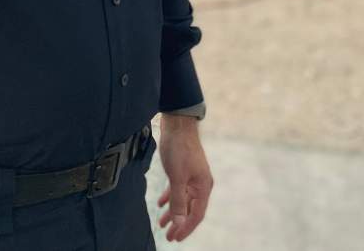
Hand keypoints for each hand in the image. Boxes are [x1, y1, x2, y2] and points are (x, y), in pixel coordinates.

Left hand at [156, 113, 212, 241]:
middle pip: (190, 209)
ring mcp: (192, 177)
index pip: (196, 214)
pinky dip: (170, 197)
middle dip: (178, 223)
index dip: (186, 227)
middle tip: (168, 236)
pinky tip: (160, 203)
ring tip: (162, 223)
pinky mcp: (184, 170)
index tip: (175, 238)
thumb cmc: (179, 149)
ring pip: (183, 200)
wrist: (177, 125)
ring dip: (173, 212)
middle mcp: (200, 184)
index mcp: (203, 187)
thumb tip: (179, 222)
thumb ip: (178, 201)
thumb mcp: (177, 177)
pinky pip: (178, 189)